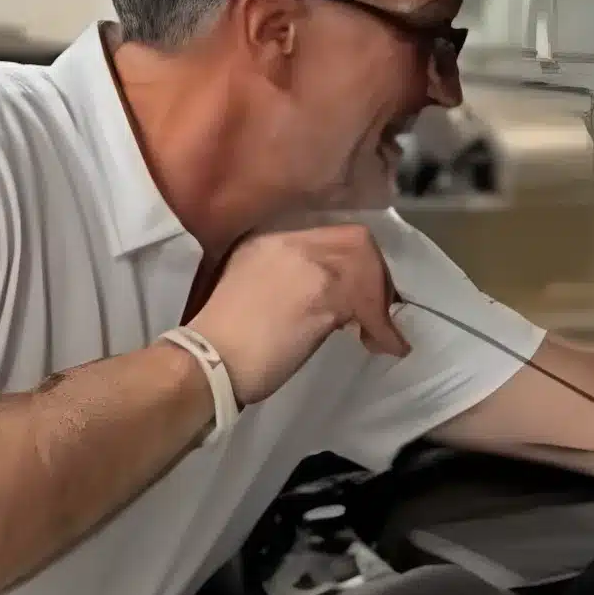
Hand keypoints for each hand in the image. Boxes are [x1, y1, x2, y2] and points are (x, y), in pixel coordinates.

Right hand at [189, 224, 408, 405]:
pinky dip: (382, 328)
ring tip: (378, 334)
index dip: (356, 260)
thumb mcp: (250, 286)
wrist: (208, 362)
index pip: (331, 232)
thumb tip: (329, 293)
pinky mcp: (323, 296)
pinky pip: (368, 305)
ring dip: (380, 303)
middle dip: (376, 277)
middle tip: (376, 312)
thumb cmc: (221, 339)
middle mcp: (289, 241)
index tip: (361, 288)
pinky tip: (385, 347)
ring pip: (366, 269)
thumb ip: (287, 277)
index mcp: (268, 237)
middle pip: (356, 243)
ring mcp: (307, 265)